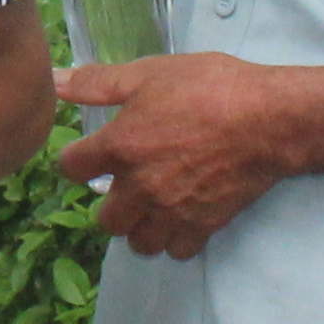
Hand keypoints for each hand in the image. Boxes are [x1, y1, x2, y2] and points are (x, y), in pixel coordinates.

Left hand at [58, 54, 289, 258]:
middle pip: (104, 219)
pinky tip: (182, 216)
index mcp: (119, 147)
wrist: (269, 118)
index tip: (91, 154)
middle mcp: (138, 187)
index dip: (77, 159)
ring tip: (154, 206)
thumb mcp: (150, 73)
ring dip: (141, 227)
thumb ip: (98, 82)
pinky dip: (175, 238)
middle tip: (128, 184)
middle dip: (112, 202)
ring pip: (138, 242)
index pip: (70, 168)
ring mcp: (170, 211)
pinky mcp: (202, 225)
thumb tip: (54, 80)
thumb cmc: (210, 88)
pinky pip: (175, 250)